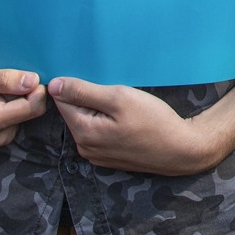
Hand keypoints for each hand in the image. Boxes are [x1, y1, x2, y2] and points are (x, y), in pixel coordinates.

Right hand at [0, 67, 46, 148]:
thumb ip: (2, 80)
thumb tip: (33, 80)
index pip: (35, 106)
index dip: (36, 87)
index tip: (24, 74)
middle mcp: (1, 135)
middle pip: (31, 108)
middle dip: (21, 92)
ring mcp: (0, 139)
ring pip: (23, 112)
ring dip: (12, 98)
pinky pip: (13, 118)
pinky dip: (6, 106)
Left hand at [50, 77, 216, 175]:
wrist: (181, 150)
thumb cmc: (153, 121)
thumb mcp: (119, 98)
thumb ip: (83, 91)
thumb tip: (53, 85)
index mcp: (83, 131)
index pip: (62, 100)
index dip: (74, 83)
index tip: (93, 76)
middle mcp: (84, 147)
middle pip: (74, 111)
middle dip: (87, 96)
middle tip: (113, 88)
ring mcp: (96, 155)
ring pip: (87, 121)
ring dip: (98, 109)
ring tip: (122, 101)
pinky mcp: (109, 157)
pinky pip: (98, 133)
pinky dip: (106, 121)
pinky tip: (126, 117)